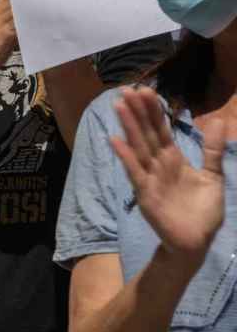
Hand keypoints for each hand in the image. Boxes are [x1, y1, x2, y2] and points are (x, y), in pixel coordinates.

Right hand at [111, 87, 232, 269]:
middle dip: (138, 111)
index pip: (161, 129)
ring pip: (138, 146)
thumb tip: (217, 120)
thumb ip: (212, 149)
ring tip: (119, 105)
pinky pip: (135, 171)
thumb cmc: (203, 212)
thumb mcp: (213, 176)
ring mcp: (150, 178)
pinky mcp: (146, 193)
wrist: (197, 241)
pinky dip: (125, 156)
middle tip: (126, 89)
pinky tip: (115, 140)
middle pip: (146, 133)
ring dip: (128, 126)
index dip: (153, 110)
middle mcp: (158, 165)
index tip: (145, 90)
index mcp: (174, 159)